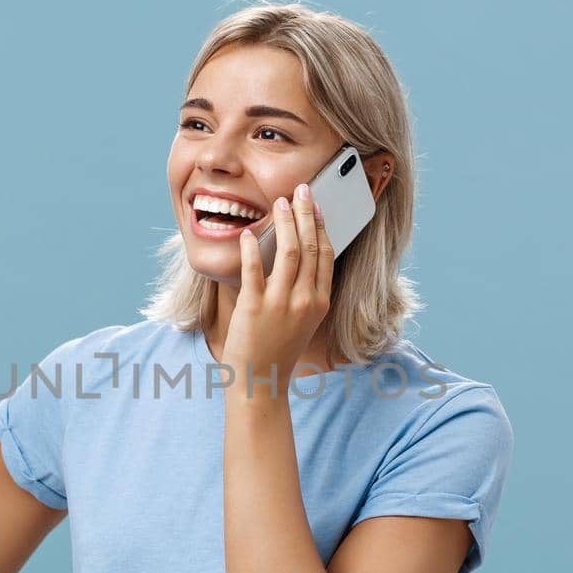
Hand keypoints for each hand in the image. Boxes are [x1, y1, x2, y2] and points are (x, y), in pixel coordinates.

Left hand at [228, 184, 333, 397]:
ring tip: (279, 203)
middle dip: (306, 213)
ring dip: (285, 223)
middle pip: (311, 247)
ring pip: (289, 252)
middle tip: (301, 190)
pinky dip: (250, 247)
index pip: (326, 255)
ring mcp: (280, 304)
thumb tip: (297, 251)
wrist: (260, 381)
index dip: (321, 226)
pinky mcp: (254, 308)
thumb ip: (304, 289)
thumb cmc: (278, 349)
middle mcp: (305, 301)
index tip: (316, 205)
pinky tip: (246, 233)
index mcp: (320, 302)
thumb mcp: (303, 320)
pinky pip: (253, 269)